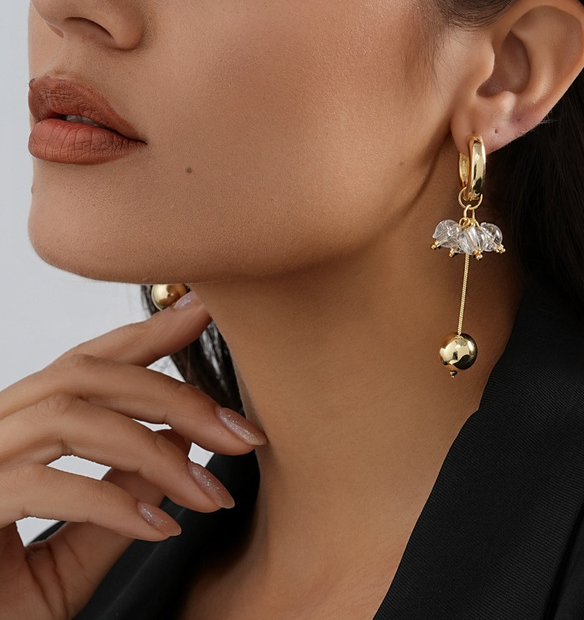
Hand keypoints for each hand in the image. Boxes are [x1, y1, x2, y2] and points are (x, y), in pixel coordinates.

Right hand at [0, 293, 265, 619]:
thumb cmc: (2, 602)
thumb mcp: (77, 549)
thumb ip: (122, 493)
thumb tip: (181, 441)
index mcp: (18, 429)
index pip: (86, 362)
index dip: (146, 334)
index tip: (203, 312)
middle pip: (88, 376)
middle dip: (176, 397)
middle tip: (241, 433)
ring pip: (71, 416)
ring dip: (155, 451)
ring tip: (208, 494)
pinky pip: (45, 484)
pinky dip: (113, 503)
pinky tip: (159, 529)